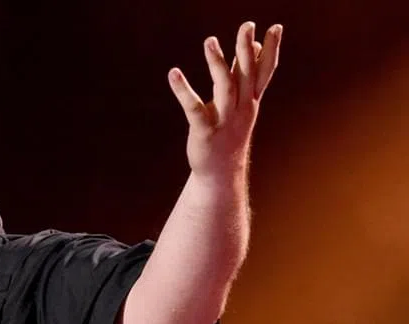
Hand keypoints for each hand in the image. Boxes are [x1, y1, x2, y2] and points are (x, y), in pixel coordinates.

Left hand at [168, 21, 282, 178]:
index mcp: (250, 100)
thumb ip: (244, 73)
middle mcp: (241, 108)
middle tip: (246, 25)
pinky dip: (184, 91)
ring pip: (225, 88)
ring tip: (210, 41)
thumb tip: (253, 45)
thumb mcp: (241, 102)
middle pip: (246, 75)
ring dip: (218, 63)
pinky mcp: (204, 131)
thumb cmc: (229, 131)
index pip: (264, 71)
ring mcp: (224, 120)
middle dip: (246, 50)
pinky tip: (174, 73)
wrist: (221, 171)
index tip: (275, 26)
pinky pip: (194, 109)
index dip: (270, 50)